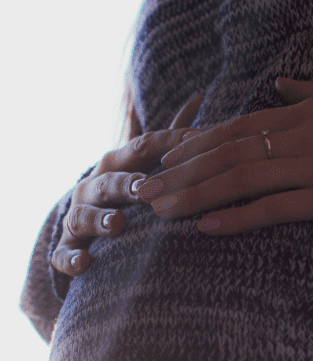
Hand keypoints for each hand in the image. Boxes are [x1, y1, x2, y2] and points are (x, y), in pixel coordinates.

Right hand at [51, 95, 204, 275]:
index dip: (168, 145)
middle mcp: (94, 186)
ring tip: (119, 225)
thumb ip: (171, 134)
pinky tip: (86, 264)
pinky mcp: (68, 247)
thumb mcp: (146, 160)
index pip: (143, 148)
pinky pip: (65, 254)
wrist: (85, 226)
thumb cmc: (127, 188)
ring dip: (100, 219)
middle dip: (126, 184)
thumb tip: (199, 96)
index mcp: (118, 163)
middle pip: (110, 182)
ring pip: (84, 216)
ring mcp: (78, 215)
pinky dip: (73, 259)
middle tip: (146, 189)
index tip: (195, 145)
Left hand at [137, 77, 312, 234]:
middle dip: (181, 173)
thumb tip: (279, 83)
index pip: (236, 128)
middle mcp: (296, 138)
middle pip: (226, 154)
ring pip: (239, 179)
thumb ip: (307, 90)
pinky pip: (273, 209)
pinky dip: (238, 218)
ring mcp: (308, 168)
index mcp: (299, 115)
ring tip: (161, 211)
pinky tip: (207, 228)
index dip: (198, 144)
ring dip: (196, 195)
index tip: (167, 158)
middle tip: (145, 189)